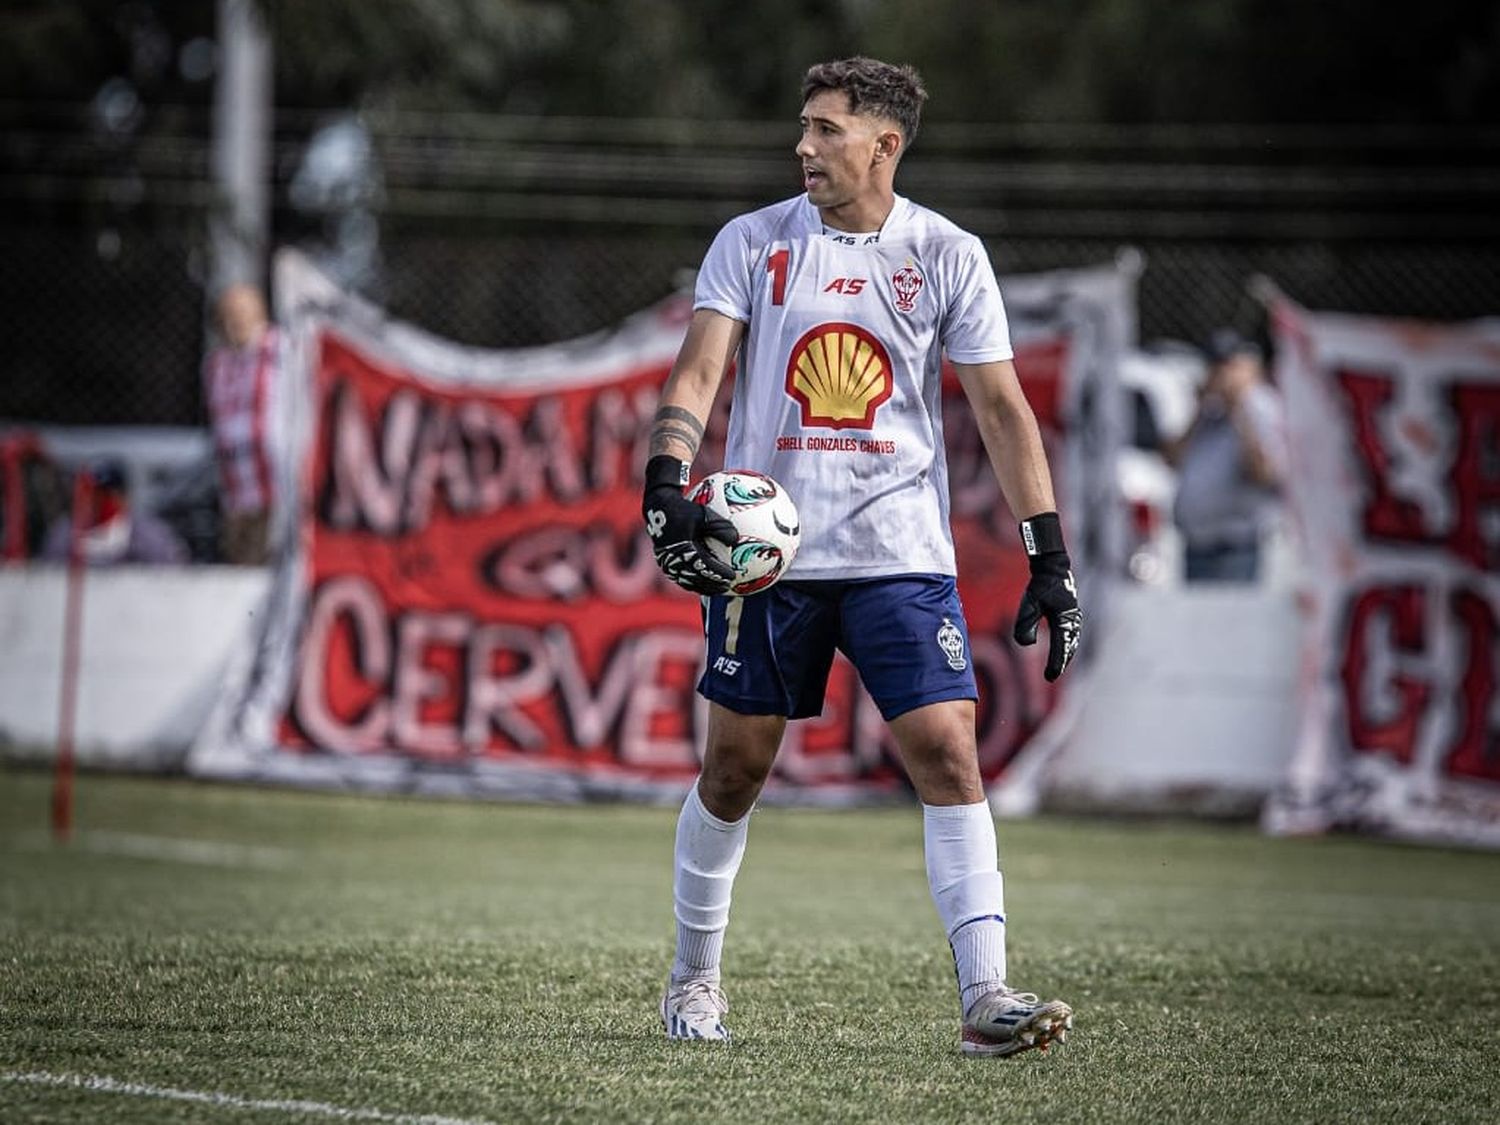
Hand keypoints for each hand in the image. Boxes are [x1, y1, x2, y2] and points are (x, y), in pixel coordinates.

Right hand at [643, 455, 739, 594]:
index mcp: (684, 549)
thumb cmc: (684, 510)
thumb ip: (720, 527)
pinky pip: (681, 578)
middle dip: (714, 585)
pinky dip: (694, 583)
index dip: (719, 573)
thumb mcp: (704, 515)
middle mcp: (674, 559)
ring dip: (704, 587)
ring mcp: (668, 563)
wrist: (659, 508)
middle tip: (728, 586)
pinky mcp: (665, 564)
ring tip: (718, 589)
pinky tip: (704, 584)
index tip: (733, 576)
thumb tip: (736, 540)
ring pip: (688, 582)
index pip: (705, 566)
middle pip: (697, 579)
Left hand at [1013, 512, 1082, 681]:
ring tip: (1056, 667)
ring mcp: (1074, 618)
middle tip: (1050, 676)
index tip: (1049, 677)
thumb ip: (1026, 625)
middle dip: (1060, 663)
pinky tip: (1061, 651)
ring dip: (1065, 655)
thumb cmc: (1040, 586)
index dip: (1055, 664)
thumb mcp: (1029, 605)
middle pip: (1068, 648)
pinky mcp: (1072, 615)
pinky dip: (1066, 645)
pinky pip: (1071, 635)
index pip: (1060, 648)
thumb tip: (1026, 645)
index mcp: (1064, 620)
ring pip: (1071, 642)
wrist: (1053, 568)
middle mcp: (1073, 621)